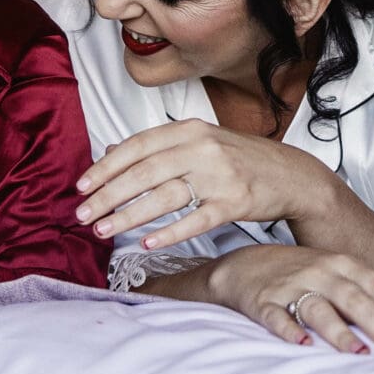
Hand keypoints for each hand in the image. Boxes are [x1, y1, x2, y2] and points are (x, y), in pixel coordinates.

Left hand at [75, 120, 340, 250]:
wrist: (292, 175)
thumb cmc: (242, 159)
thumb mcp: (201, 141)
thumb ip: (158, 146)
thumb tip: (110, 152)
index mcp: (191, 129)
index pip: (138, 146)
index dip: (106, 167)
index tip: (81, 186)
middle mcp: (203, 148)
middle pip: (145, 171)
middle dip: (108, 195)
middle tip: (82, 215)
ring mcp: (219, 175)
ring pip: (164, 196)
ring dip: (129, 216)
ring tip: (103, 231)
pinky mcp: (234, 202)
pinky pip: (195, 220)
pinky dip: (169, 233)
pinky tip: (146, 244)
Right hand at [206, 243, 373, 356]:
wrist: (243, 265)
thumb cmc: (301, 274)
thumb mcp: (335, 273)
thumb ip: (365, 293)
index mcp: (342, 264)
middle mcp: (320, 272)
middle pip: (355, 299)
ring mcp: (290, 285)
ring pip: (318, 309)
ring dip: (340, 331)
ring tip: (359, 353)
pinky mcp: (262, 301)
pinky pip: (276, 316)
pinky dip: (288, 330)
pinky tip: (302, 345)